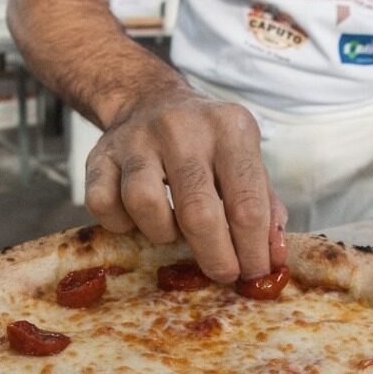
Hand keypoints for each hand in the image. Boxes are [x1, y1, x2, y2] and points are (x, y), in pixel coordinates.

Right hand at [85, 89, 287, 282]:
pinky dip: (121, 224)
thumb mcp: (244, 158)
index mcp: (230, 128)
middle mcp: (182, 128)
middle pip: (198, 211)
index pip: (247, 203)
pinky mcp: (99, 155)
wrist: (149, 100)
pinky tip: (136, 220)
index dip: (253, 249)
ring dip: (163, 234)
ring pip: (144, 203)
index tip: (254, 273)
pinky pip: (103, 204)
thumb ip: (263, 205)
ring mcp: (136, 139)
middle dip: (216, 256)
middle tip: (223, 273)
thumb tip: (272, 257)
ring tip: (173, 234)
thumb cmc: (206, 144)